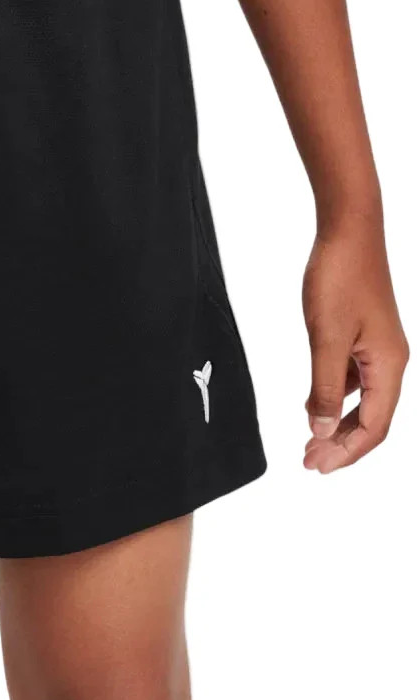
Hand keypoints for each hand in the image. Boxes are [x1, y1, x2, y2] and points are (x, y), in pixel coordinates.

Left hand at [302, 225, 407, 473]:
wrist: (348, 232)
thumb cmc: (339, 279)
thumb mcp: (326, 337)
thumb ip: (324, 386)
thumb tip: (323, 430)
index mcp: (389, 365)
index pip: (374, 427)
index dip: (347, 452)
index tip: (317, 467)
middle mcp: (391, 361)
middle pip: (372, 419)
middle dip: (341, 445)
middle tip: (309, 462)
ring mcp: (379, 348)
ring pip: (363, 400)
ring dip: (336, 423)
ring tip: (309, 441)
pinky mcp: (365, 335)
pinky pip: (354, 379)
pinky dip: (335, 397)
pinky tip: (312, 403)